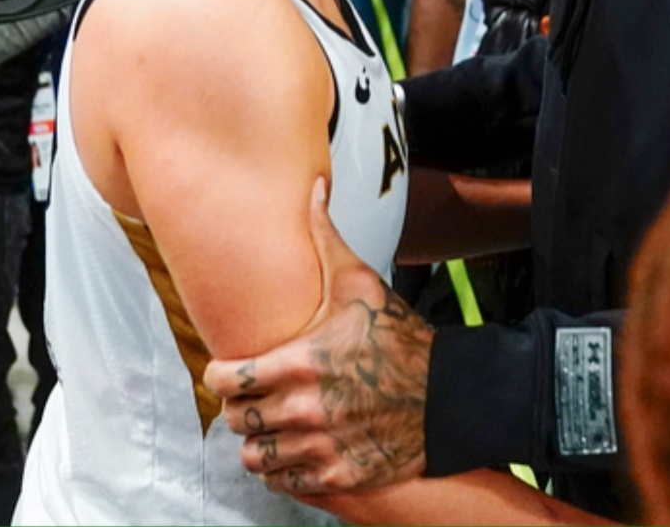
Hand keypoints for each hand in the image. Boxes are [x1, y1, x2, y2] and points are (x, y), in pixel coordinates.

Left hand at [204, 178, 430, 496]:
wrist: (449, 395)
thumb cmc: (400, 338)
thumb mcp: (361, 283)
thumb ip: (324, 239)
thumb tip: (312, 187)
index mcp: (299, 363)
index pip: (225, 382)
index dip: (220, 376)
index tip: (228, 372)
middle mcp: (304, 410)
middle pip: (236, 421)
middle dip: (239, 407)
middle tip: (251, 396)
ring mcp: (320, 447)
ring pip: (253, 457)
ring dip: (257, 442)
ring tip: (268, 425)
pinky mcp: (337, 476)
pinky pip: (282, 482)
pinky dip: (281, 469)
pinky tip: (292, 449)